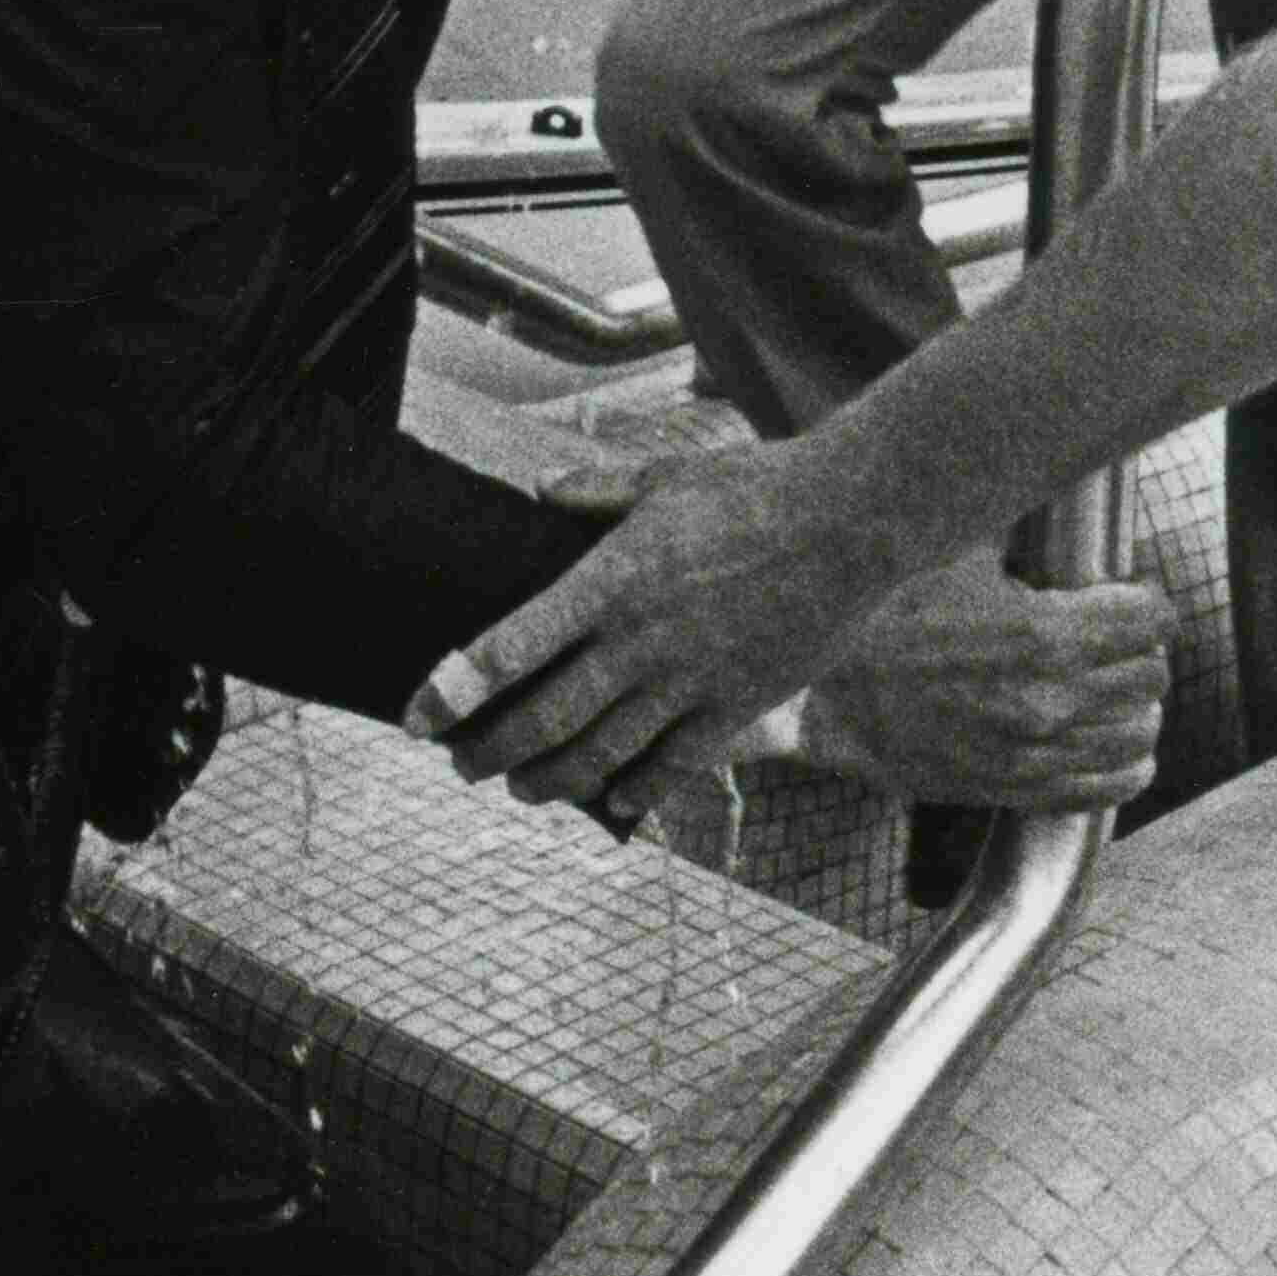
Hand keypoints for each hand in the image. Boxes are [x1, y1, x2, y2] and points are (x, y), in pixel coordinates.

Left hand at [418, 462, 1165, 840]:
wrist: (856, 519)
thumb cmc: (761, 485)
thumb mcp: (668, 475)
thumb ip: (596, 491)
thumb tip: (541, 488)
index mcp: (613, 579)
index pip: (512, 646)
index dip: (456, 687)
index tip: (419, 716)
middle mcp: (642, 640)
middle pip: (545, 719)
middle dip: (490, 753)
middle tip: (461, 766)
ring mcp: (692, 680)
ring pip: (602, 755)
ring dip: (551, 781)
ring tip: (522, 788)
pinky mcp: (740, 705)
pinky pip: (675, 767)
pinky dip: (637, 790)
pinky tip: (615, 800)